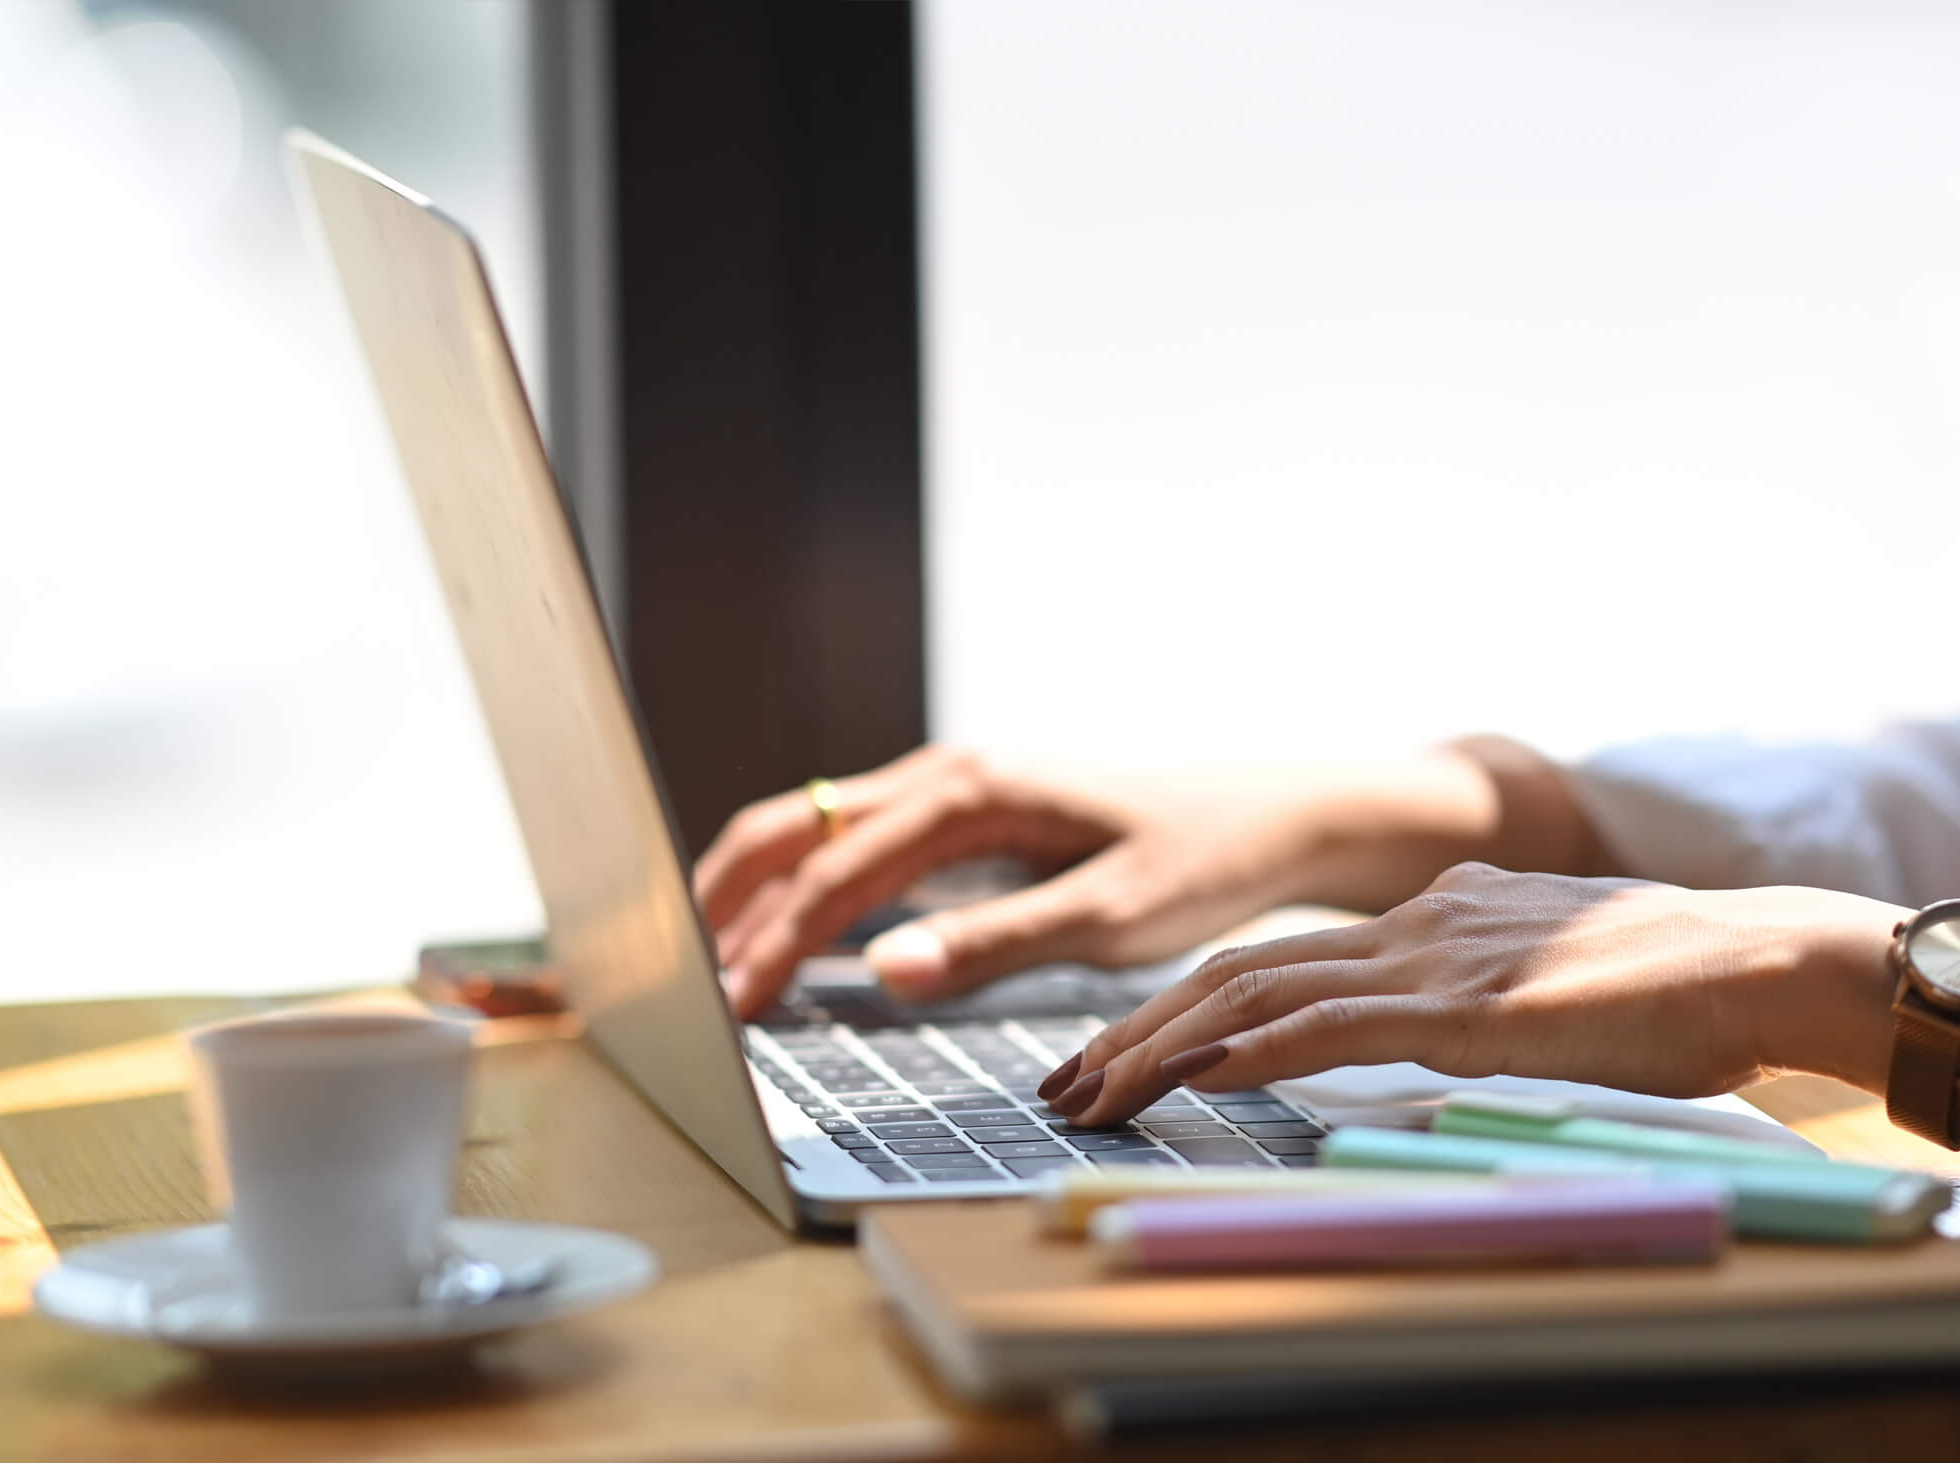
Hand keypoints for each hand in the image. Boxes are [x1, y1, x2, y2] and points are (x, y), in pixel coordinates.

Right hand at [694, 746, 1362, 1017]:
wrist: (1277, 810)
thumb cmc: (1206, 857)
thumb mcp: (1109, 916)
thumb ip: (991, 944)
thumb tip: (882, 971)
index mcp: (973, 790)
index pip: (836, 871)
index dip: (773, 942)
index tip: (731, 1008)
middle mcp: (949, 772)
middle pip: (796, 825)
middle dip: (727, 898)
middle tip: (682, 978)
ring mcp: (955, 782)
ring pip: (817, 825)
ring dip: (758, 887)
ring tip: (713, 959)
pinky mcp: (970, 805)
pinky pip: (858, 835)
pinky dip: (806, 879)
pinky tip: (793, 931)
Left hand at [1044, 861, 1902, 1124]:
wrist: (1764, 960)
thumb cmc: (1684, 991)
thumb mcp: (1554, 983)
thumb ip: (1483, 993)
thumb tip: (1443, 1025)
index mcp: (1433, 914)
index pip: (1276, 959)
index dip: (1186, 1006)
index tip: (1123, 1052)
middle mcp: (1416, 922)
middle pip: (1237, 969)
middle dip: (1138, 1028)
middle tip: (1064, 1079)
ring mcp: (1435, 957)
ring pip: (1260, 993)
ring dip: (1164, 1047)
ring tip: (1093, 1093)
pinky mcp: (1466, 1004)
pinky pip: (1332, 1024)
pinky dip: (1252, 1049)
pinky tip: (1198, 1076)